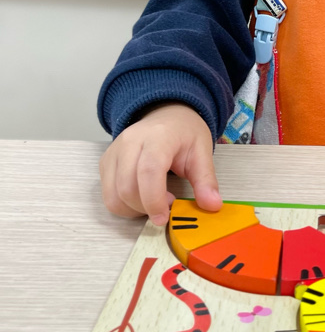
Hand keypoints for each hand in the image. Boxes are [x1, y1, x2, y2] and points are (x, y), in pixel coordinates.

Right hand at [99, 102, 221, 225]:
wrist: (165, 115)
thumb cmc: (183, 132)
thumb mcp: (202, 152)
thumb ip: (206, 180)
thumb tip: (212, 205)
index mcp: (158, 136)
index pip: (149, 171)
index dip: (154, 200)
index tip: (165, 217)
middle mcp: (130, 142)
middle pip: (127, 187)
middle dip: (146, 208)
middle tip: (167, 207)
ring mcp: (114, 152)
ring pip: (114, 195)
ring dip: (133, 209)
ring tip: (154, 202)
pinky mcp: (105, 162)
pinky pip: (108, 194)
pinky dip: (124, 205)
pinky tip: (142, 198)